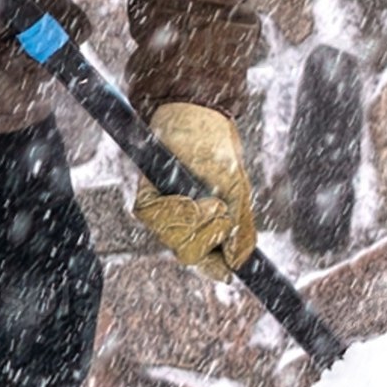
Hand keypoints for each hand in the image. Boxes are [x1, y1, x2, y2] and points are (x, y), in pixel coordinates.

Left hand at [132, 102, 256, 274]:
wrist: (198, 117)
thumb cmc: (219, 153)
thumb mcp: (239, 191)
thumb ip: (240, 228)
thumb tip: (236, 264)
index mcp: (206, 226)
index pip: (208, 262)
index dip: (215, 268)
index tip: (227, 269)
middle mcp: (182, 223)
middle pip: (189, 255)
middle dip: (208, 237)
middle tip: (219, 211)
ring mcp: (163, 211)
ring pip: (172, 240)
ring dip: (196, 222)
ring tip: (209, 201)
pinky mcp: (146, 195)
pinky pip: (152, 218)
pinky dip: (174, 211)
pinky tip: (189, 198)